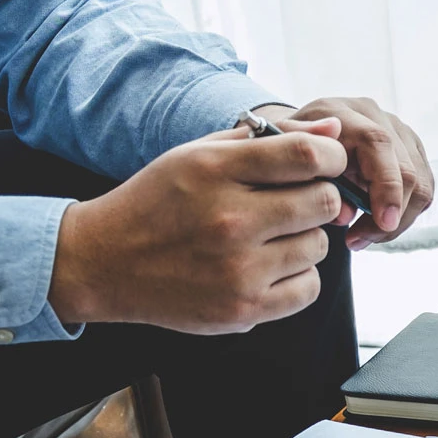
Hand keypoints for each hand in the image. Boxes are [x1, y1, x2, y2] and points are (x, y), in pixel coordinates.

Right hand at [48, 120, 345, 333]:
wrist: (104, 262)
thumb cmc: (160, 202)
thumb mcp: (199, 155)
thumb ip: (268, 139)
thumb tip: (333, 129)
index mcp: (215, 171)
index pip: (307, 155)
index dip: (331, 156)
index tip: (326, 163)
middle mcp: (229, 220)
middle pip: (324, 202)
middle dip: (319, 198)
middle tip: (296, 202)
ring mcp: (238, 269)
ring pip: (319, 246)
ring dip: (304, 239)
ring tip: (269, 237)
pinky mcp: (243, 309)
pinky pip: (309, 288)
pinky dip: (297, 277)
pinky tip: (268, 266)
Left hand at [256, 96, 433, 249]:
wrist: (302, 137)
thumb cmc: (291, 153)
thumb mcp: (282, 159)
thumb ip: (307, 180)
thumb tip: (346, 210)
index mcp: (342, 113)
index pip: (379, 144)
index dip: (386, 186)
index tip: (383, 222)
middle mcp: (377, 117)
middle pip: (407, 171)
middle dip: (389, 216)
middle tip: (357, 241)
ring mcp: (400, 132)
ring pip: (422, 185)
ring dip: (399, 220)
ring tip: (365, 236)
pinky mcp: (412, 151)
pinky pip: (424, 190)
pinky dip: (405, 214)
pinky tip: (377, 224)